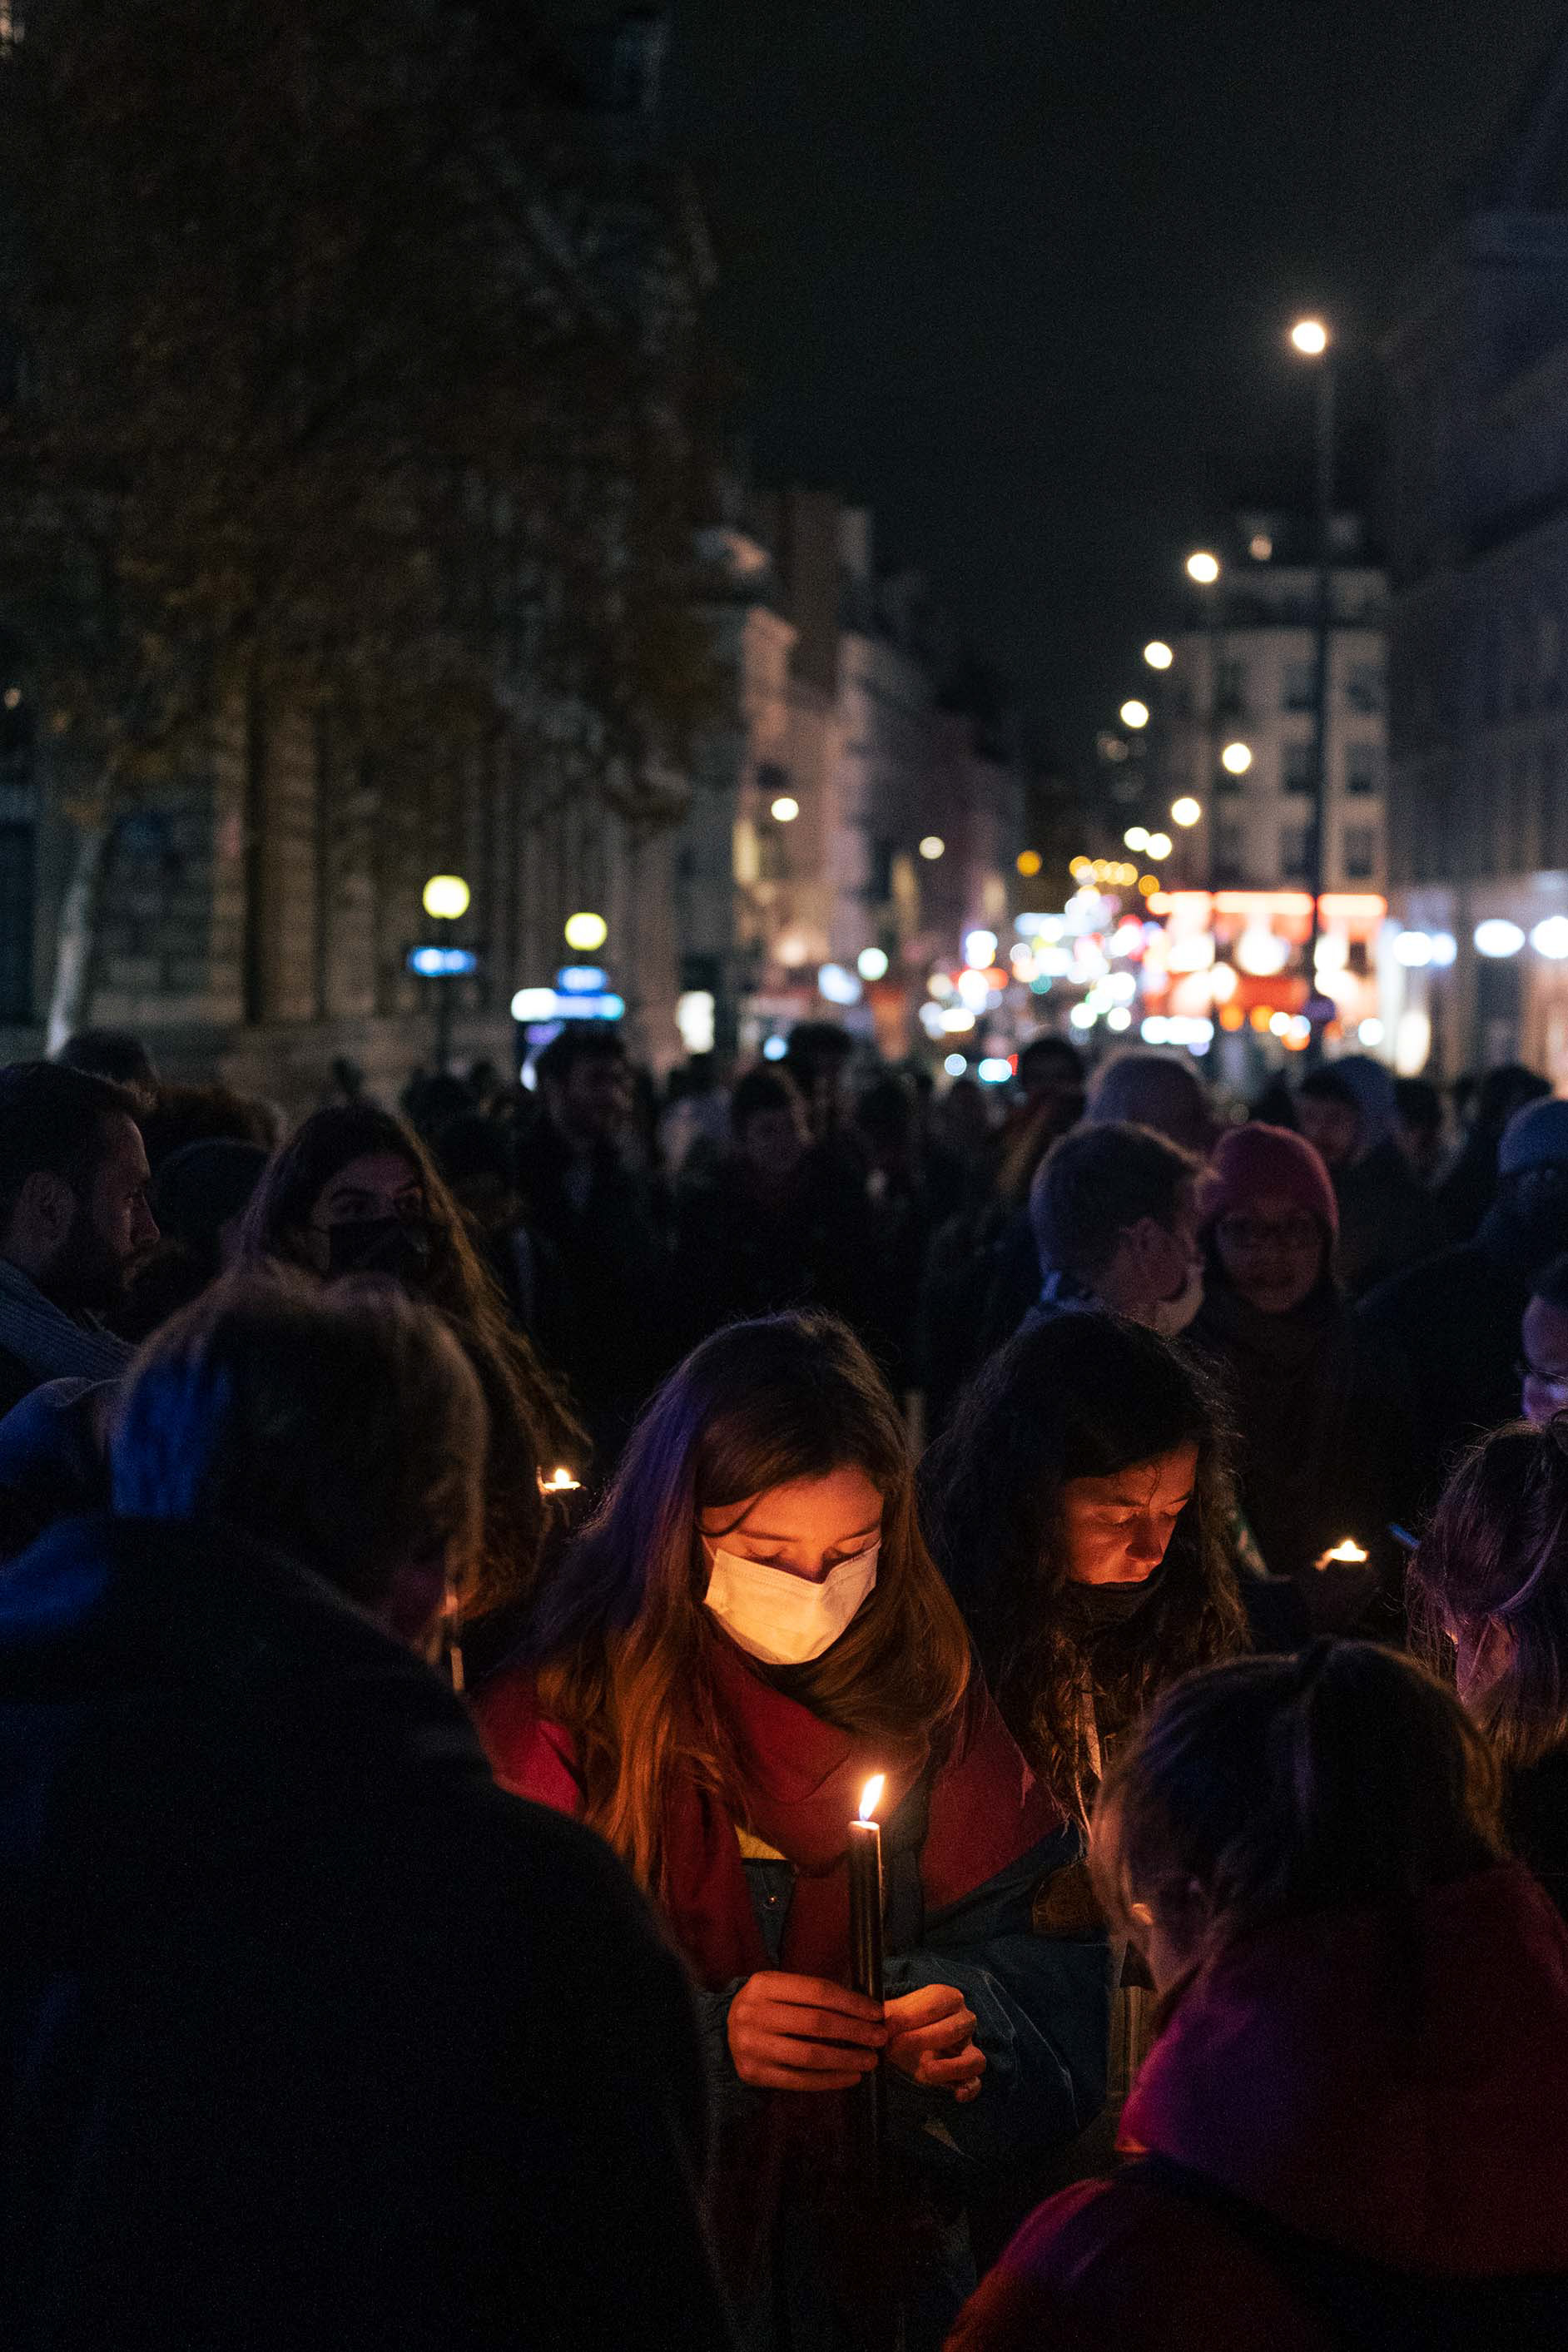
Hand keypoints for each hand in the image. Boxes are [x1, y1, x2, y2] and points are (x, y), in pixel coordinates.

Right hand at [727, 1972, 886, 2092]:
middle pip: (816, 2023)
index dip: (852, 2002)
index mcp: (764, 1984)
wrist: (722, 2032)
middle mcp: (754, 2013)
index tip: (876, 2012)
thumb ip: (815, 1995)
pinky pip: (799, 2080)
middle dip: (855, 2031)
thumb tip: (864, 2009)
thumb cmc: (765, 2007)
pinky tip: (849, 2077)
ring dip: (846, 2059)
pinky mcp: (753, 2073)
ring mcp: (752, 2045)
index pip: (818, 1992)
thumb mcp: (781, 1989)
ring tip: (870, 2060)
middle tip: (880, 2037)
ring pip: (810, 2055)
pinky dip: (829, 2080)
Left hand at [883, 1983, 984, 2102]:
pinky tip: (956, 2094)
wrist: (904, 2043)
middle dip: (922, 2039)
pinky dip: (969, 2089)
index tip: (887, 2027)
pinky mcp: (967, 2073)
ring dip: (951, 2067)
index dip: (911, 2016)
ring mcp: (969, 2048)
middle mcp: (963, 2020)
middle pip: (954, 2029)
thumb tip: (872, 2017)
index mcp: (946, 1998)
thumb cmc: (900, 2024)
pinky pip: (976, 2082)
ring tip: (927, 2071)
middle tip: (894, 2046)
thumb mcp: (892, 2014)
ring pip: (974, 2058)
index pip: (936, 2003)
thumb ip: (885, 2015)